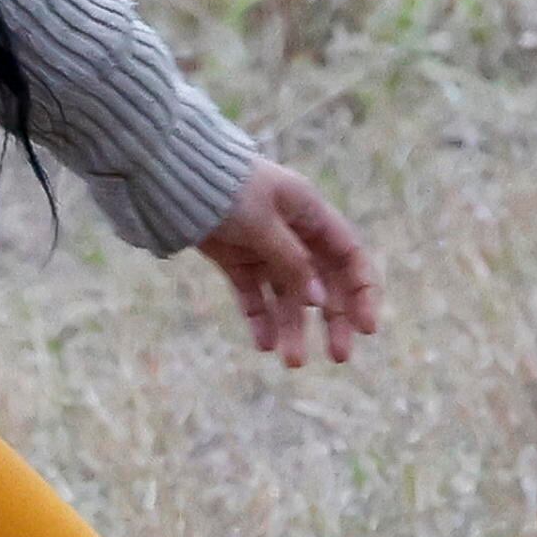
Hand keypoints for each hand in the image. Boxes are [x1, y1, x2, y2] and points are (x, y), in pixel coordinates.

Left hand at [193, 161, 380, 366]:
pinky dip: (259, 318)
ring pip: (287, 294)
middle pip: (323, 282)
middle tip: (338, 357)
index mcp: (309, 212)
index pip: (349, 257)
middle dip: (333, 320)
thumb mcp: (263, 222)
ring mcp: (263, 247)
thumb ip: (291, 261)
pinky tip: (263, 345)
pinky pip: (254, 294)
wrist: (169, 174)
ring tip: (291, 362)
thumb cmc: (223, 187)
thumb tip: (319, 302)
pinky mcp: (235, 259)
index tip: (367, 328)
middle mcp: (292, 232)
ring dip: (292, 327)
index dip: (362, 291)